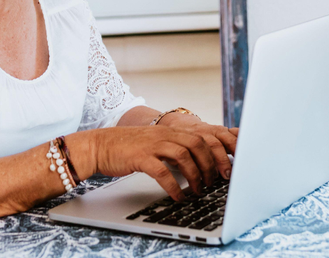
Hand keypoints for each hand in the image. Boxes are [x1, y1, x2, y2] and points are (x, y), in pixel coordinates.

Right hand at [72, 126, 234, 200]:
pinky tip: (178, 197)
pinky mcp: (140, 157)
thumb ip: (178, 148)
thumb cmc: (131, 148)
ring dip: (195, 175)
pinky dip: (173, 186)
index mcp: (172, 131)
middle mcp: (165, 134)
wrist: (100, 145)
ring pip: (184, 156)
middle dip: (212, 164)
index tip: (228, 168)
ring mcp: (153, 145)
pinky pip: (162, 172)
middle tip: (216, 181)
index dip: (220, 151)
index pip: (204, 136)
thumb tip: (201, 163)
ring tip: (198, 190)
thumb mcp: (158, 143)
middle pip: (198, 144)